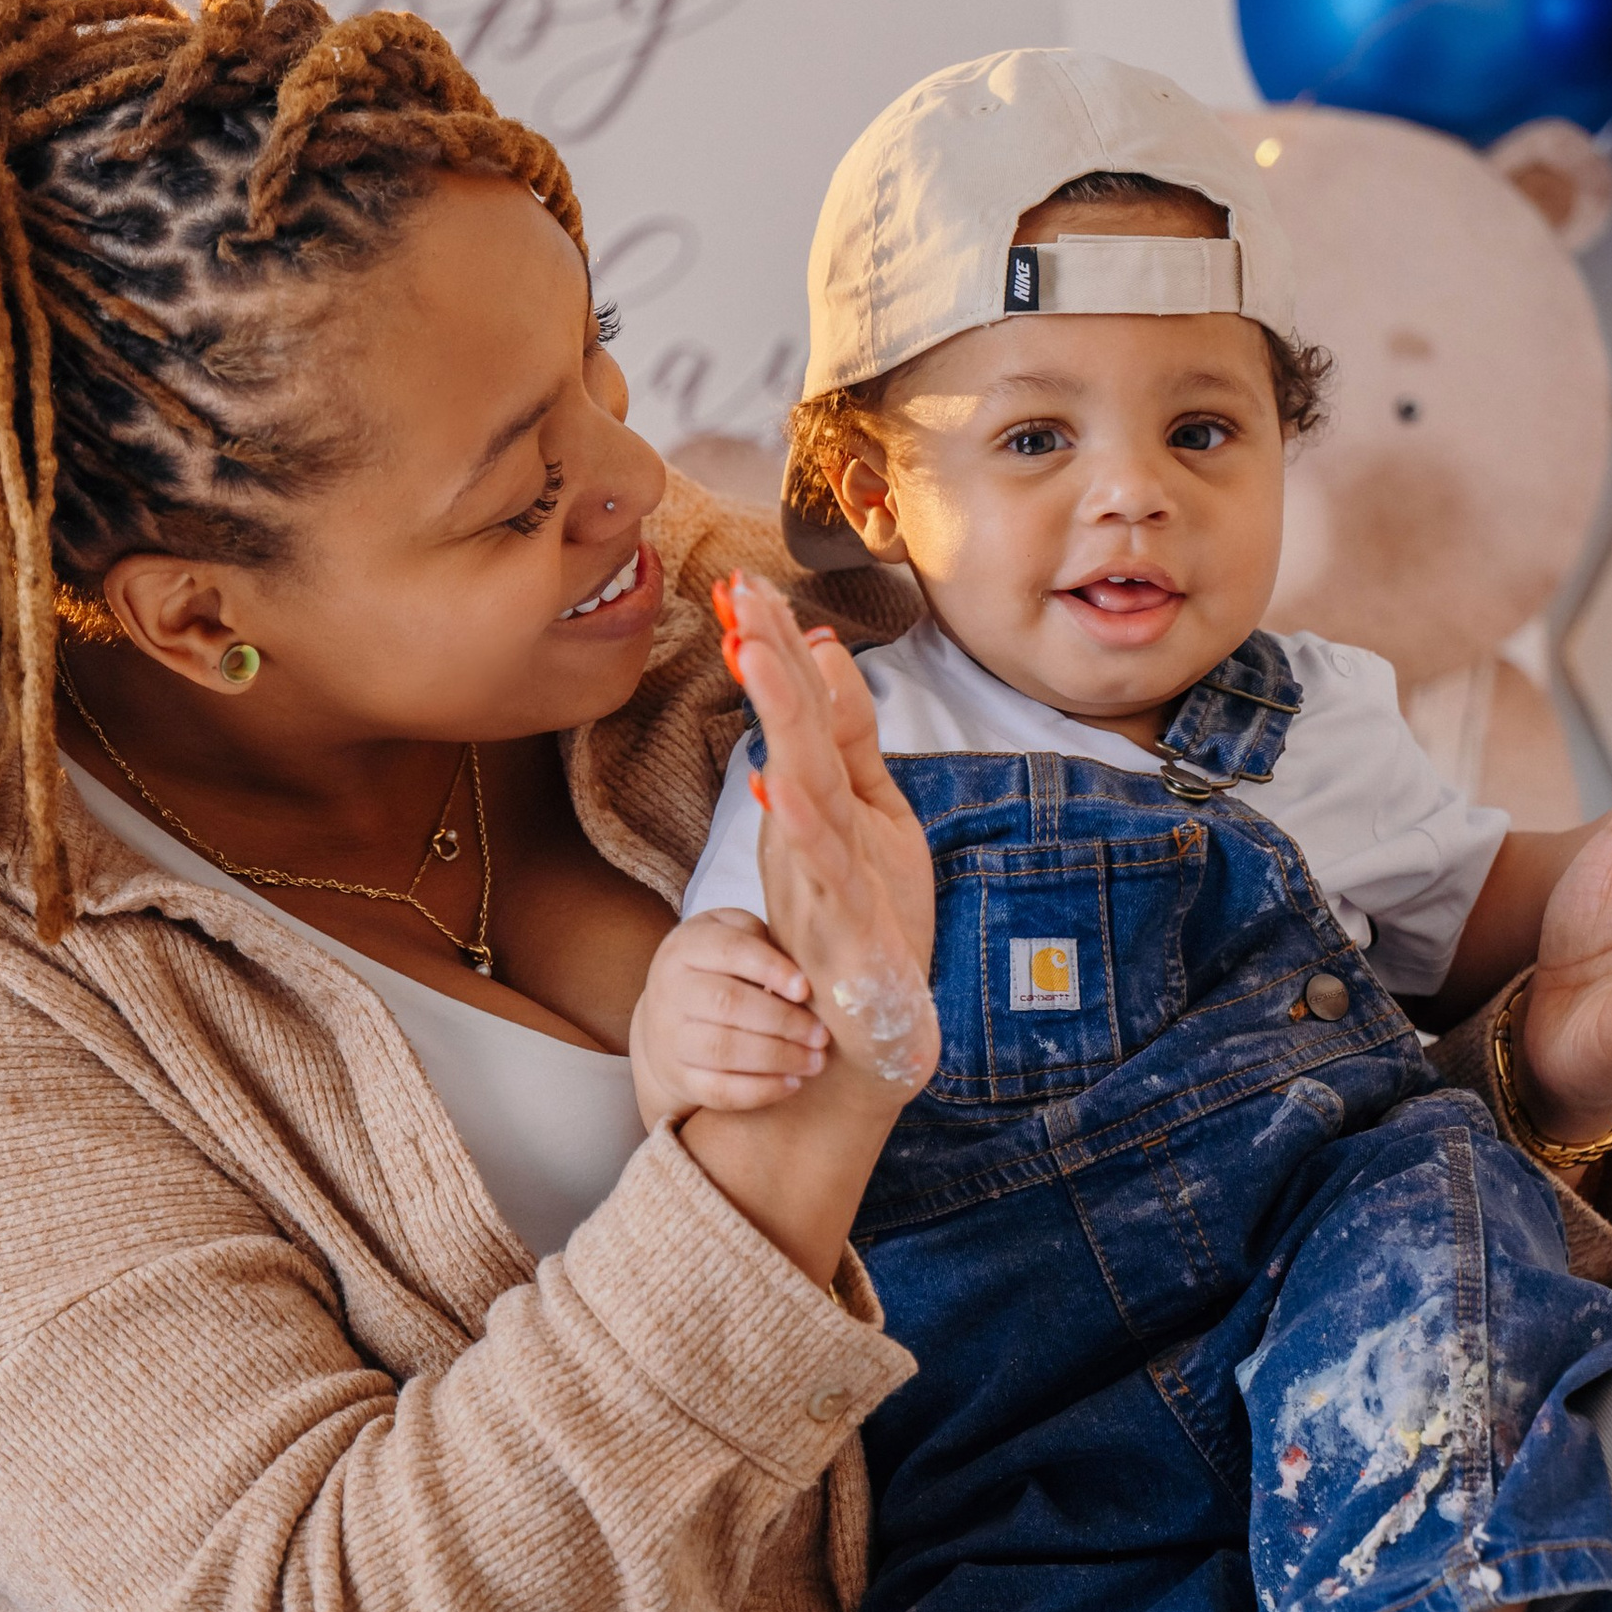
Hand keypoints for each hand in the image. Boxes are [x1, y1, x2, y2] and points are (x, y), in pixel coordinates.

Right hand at [629, 908, 830, 1130]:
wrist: (664, 1020)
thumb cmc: (717, 969)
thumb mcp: (731, 935)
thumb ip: (762, 940)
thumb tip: (808, 967)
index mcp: (685, 947)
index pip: (728, 950)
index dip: (770, 967)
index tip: (806, 988)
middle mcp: (669, 990)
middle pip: (727, 1003)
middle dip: (783, 1020)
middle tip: (821, 1034)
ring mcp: (669, 1037)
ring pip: (722, 1049)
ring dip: (777, 1057)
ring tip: (815, 1060)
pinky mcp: (678, 1077)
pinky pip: (717, 1090)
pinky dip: (759, 1090)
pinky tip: (792, 1083)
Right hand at [715, 573, 939, 1098]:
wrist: (869, 1032)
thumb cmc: (868, 922)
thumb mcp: (872, 811)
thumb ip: (850, 734)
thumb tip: (825, 648)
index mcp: (814, 797)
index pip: (797, 707)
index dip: (774, 644)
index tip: (747, 578)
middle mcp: (804, 829)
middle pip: (789, 730)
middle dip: (766, 659)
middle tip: (738, 592)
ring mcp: (816, 876)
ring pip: (797, 786)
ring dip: (779, 718)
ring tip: (757, 652)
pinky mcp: (834, 926)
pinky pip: (817, 868)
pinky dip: (801, 823)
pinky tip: (785, 783)